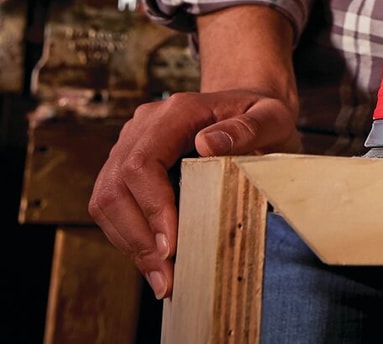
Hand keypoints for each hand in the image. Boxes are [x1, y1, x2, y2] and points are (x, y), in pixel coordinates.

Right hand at [90, 89, 300, 298]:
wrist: (248, 109)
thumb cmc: (261, 114)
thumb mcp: (271, 116)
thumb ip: (249, 128)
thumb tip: (207, 144)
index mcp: (175, 112)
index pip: (142, 163)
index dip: (151, 208)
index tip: (172, 246)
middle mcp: (143, 127)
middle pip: (115, 188)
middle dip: (138, 238)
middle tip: (165, 277)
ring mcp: (130, 147)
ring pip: (106, 202)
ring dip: (131, 244)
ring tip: (162, 278)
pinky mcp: (128, 169)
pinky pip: (115, 208)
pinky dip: (132, 238)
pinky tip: (157, 262)